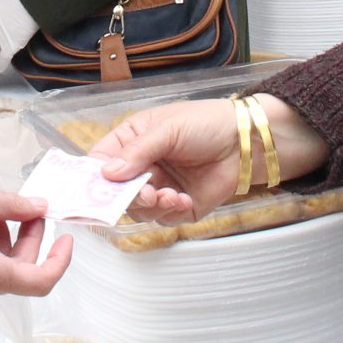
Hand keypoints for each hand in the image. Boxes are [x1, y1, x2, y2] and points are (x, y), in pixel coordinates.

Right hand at [93, 94, 330, 222]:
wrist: (247, 141)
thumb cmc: (207, 123)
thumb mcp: (169, 129)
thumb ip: (138, 151)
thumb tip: (107, 174)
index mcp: (133, 141)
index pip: (101, 162)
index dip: (94, 177)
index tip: (95, 190)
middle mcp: (143, 166)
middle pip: (116, 192)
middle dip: (128, 196)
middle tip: (145, 193)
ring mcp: (160, 187)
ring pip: (138, 210)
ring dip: (151, 206)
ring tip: (170, 195)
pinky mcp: (179, 205)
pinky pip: (163, 219)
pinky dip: (170, 213)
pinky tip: (183, 200)